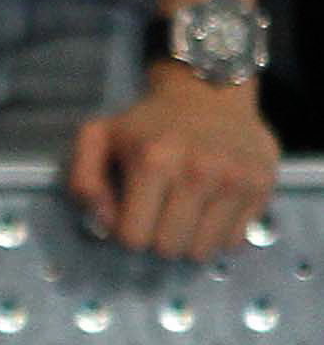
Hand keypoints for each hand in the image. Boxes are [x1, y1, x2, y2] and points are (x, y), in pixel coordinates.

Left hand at [66, 69, 279, 259]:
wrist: (208, 93)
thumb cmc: (146, 124)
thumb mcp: (98, 138)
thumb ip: (83, 181)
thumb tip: (102, 223)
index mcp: (155, 161)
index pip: (133, 238)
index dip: (126, 233)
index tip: (130, 213)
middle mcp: (199, 170)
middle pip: (167, 249)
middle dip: (156, 239)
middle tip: (158, 213)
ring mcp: (235, 179)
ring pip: (200, 252)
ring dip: (186, 241)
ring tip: (183, 212)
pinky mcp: (262, 185)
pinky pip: (232, 242)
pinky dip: (217, 234)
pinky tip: (209, 209)